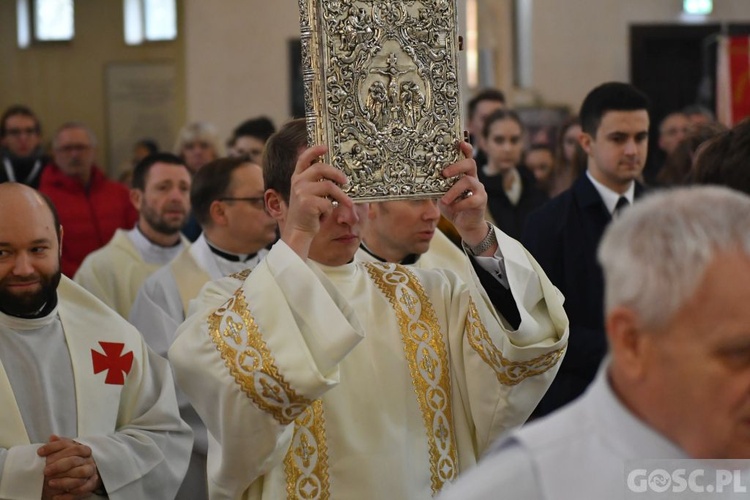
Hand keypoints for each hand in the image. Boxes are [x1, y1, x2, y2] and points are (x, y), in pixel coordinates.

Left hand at [38, 435, 101, 498]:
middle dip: (58, 466)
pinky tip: (56, 496)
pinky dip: (69, 495)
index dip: (54, 448)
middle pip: (74, 461)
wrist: (88, 473)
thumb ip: (60, 445)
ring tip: (50, 483)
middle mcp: (88, 460)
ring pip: (80, 475)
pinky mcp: (91, 485)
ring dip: (64, 481)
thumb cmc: (75, 461)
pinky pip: (81, 490)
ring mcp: (90, 472)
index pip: (70, 446)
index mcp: (83, 450)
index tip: (40, 452)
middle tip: (45, 471)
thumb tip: (52, 437)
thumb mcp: (68, 451)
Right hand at [282, 144, 351, 259]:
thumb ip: (317, 183)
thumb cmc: (308, 213)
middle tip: (346, 181)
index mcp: (297, 178)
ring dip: (341, 196)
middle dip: (336, 173)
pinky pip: (327, 203)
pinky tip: (324, 216)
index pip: (304, 158)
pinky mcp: (307, 203)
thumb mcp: (309, 194)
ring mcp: (301, 192)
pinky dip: (330, 210)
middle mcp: (298, 182)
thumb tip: (338, 175)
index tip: (325, 147)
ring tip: (348, 203)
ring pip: (329, 186)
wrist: (298, 231)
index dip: (314, 150)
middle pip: (321, 168)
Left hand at [438, 141, 491, 247]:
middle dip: (456, 166)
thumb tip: (421, 174)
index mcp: (463, 173)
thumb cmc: (453, 205)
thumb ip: (437, 183)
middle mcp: (473, 178)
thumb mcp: (442, 192)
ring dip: (454, 190)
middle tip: (444, 174)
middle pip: (470, 163)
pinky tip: (453, 208)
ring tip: (445, 200)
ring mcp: (479, 189)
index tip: (459, 142)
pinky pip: (472, 199)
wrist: (465, 223)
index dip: (465, 148)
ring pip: (469, 181)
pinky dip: (460, 204)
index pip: (466, 156)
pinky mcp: (481, 201)